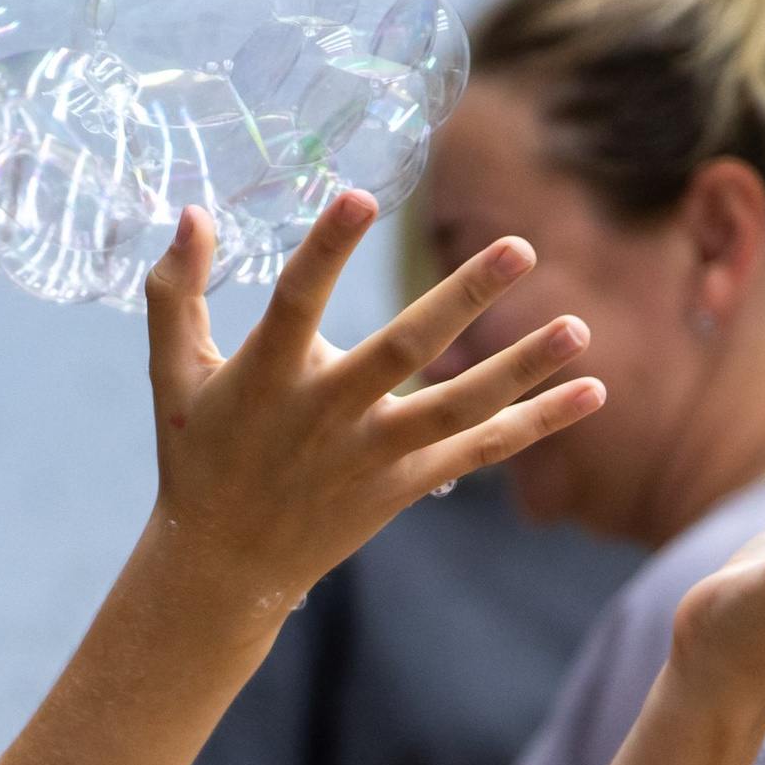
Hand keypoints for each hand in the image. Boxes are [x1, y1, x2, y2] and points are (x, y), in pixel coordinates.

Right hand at [140, 192, 602, 625]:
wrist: (222, 569)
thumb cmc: (198, 457)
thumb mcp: (172, 375)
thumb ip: (174, 293)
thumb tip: (192, 213)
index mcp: (265, 377)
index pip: (296, 301)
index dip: (327, 250)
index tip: (363, 196)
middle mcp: (325, 416)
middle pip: (402, 352)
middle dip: (462, 300)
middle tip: (521, 248)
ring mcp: (369, 457)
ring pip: (456, 407)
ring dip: (522, 369)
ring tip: (580, 326)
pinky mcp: (401, 488)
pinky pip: (478, 452)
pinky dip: (536, 425)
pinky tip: (592, 392)